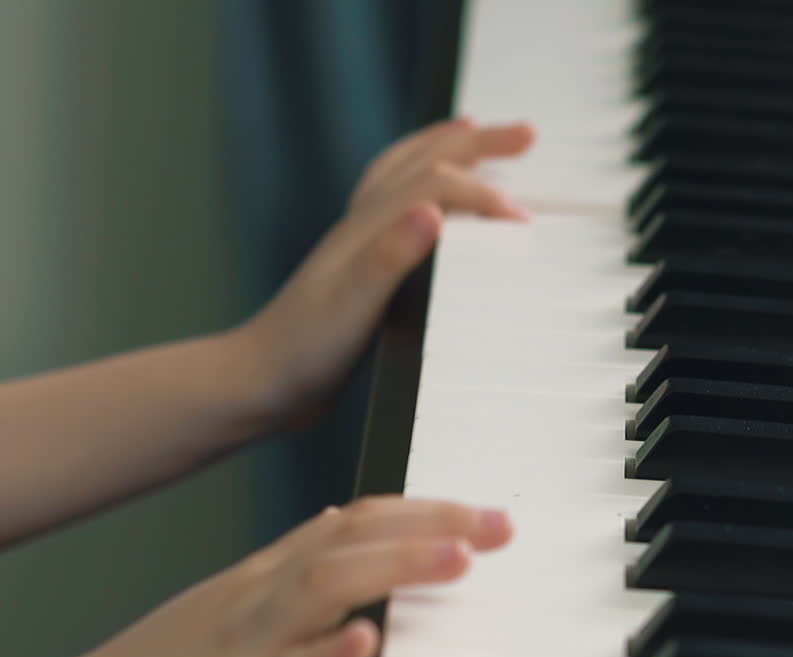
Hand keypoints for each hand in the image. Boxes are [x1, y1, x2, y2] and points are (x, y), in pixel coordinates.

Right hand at [60, 496, 513, 656]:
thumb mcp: (242, 600)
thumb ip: (296, 561)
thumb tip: (344, 518)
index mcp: (273, 571)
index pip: (359, 517)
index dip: (427, 507)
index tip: (489, 515)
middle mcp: (264, 592)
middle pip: (353, 538)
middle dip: (431, 524)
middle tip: (500, 528)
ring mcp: (247, 639)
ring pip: (323, 585)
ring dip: (395, 565)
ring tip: (458, 559)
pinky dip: (326, 654)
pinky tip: (366, 642)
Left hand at [232, 117, 535, 426]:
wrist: (261, 384)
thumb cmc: (304, 352)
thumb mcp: (353, 308)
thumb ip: (390, 257)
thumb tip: (433, 211)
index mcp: (367, 229)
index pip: (435, 187)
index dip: (483, 194)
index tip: (523, 222)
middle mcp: (365, 225)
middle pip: (425, 161)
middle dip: (479, 143)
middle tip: (528, 135)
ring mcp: (363, 242)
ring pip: (408, 173)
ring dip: (447, 148)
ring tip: (477, 133)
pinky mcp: (365, 265)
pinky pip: (400, 204)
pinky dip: (424, 186)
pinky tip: (435, 201)